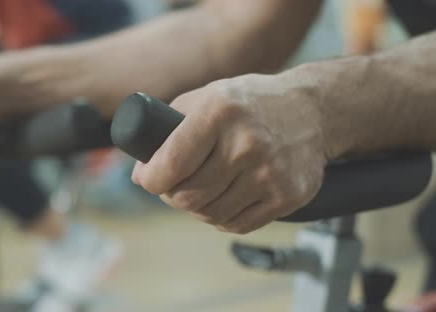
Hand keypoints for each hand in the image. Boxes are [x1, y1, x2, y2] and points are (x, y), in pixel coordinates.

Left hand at [132, 74, 327, 233]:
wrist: (311, 110)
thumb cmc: (248, 104)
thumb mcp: (207, 96)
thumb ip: (169, 125)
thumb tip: (140, 171)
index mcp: (219, 113)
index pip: (170, 164)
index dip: (150, 179)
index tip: (147, 178)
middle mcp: (246, 143)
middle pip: (187, 196)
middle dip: (170, 195)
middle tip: (171, 186)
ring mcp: (270, 172)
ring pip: (209, 215)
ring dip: (195, 208)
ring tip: (199, 190)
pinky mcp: (287, 196)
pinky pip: (236, 224)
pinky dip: (221, 217)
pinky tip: (223, 198)